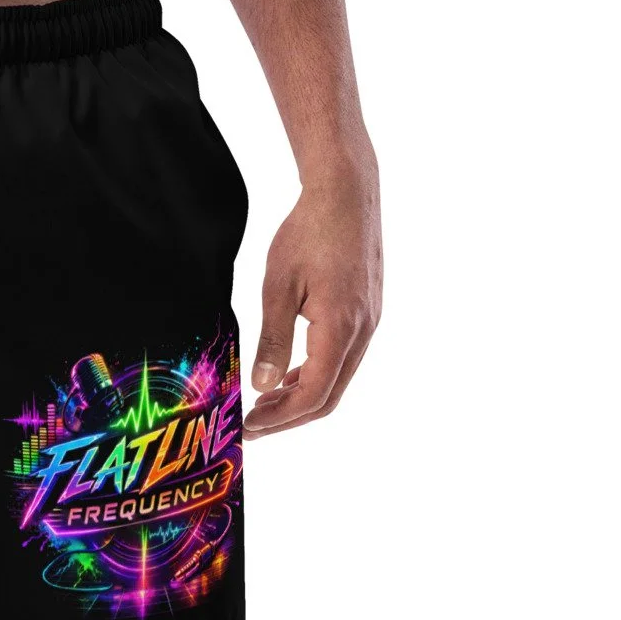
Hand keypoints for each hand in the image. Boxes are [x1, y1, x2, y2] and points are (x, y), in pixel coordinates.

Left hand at [243, 166, 381, 438]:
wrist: (346, 192)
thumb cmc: (309, 231)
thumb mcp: (278, 286)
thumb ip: (273, 340)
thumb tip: (263, 386)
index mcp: (341, 328)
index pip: (313, 394)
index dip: (280, 418)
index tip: (250, 427)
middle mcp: (363, 331)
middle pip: (328, 397)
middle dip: (289, 417)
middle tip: (253, 426)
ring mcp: (370, 323)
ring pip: (337, 380)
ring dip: (301, 398)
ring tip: (264, 405)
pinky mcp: (368, 313)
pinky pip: (342, 360)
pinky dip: (314, 375)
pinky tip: (288, 376)